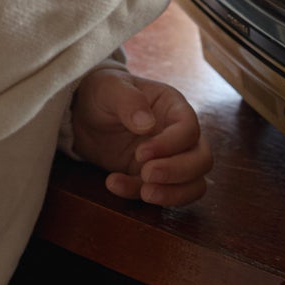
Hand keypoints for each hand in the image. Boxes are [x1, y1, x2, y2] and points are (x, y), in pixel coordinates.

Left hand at [68, 67, 213, 208]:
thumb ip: (129, 101)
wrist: (83, 115)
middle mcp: (179, 136)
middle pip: (202, 160)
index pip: (189, 130)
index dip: (170, 145)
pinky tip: (113, 183)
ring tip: (143, 193)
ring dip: (172, 194)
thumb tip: (147, 124)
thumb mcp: (109, 88)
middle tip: (147, 175)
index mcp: (174, 108)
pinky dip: (140, 195)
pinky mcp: (154, 179)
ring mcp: (169, 160)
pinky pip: (162, 195)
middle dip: (178, 172)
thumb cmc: (103, 93)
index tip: (141, 153)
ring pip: (194, 184)